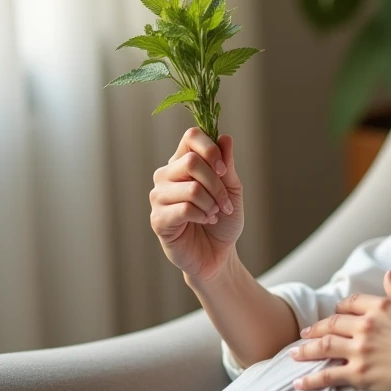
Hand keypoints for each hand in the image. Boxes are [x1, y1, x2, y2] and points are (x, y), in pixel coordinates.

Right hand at [149, 128, 244, 282]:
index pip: (191, 137)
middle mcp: (166, 175)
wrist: (218, 254)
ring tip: (214, 214)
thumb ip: (227, 165)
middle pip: (191, 161)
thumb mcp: (232, 189)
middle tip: (225, 202)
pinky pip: (185, 209)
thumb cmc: (223, 220)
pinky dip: (203, 216)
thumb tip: (225, 138)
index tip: (224, 169)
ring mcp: (159, 197)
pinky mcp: (158, 219)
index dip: (210, 149)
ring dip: (212, 204)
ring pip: (192, 188)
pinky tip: (205, 221)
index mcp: (183, 162)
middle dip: (217, 184)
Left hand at [291, 271, 390, 390]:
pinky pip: (328, 376)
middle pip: (332, 324)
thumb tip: (388, 275)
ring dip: (306, 350)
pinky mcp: (359, 374)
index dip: (340, 308)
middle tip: (305, 333)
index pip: (351, 303)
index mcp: (380, 306)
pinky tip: (298, 383)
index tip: (335, 313)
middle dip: (316, 328)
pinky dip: (311, 380)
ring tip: (294, 353)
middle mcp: (365, 326)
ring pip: (324, 347)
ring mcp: (360, 350)